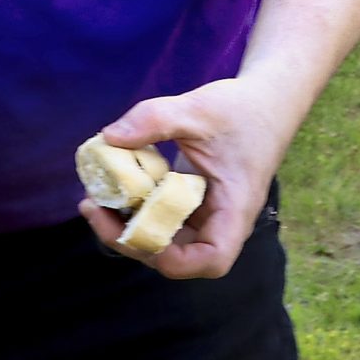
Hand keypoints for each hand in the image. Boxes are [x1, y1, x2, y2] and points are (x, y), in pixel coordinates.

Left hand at [77, 77, 297, 279]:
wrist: (266, 100)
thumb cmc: (242, 108)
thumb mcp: (198, 108)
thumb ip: (154, 119)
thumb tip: (108, 138)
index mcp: (235, 208)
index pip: (213, 258)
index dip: (176, 259)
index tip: (139, 232)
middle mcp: (221, 220)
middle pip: (178, 255)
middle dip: (132, 240)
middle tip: (93, 209)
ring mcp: (206, 213)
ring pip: (165, 238)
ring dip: (129, 226)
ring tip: (94, 199)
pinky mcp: (192, 201)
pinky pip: (162, 216)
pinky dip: (137, 206)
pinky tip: (114, 185)